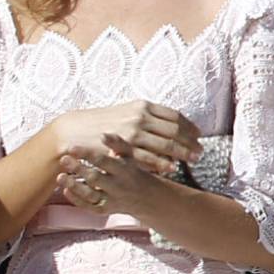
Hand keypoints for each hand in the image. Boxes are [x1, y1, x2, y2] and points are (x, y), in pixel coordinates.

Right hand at [45, 100, 196, 177]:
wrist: (73, 131)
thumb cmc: (99, 123)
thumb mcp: (124, 113)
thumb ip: (145, 117)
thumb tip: (165, 125)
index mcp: (142, 106)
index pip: (174, 115)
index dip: (189, 126)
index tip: (198, 135)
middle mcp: (140, 116)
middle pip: (175, 130)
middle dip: (190, 142)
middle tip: (200, 151)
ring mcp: (133, 132)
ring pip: (166, 144)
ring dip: (182, 153)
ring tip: (192, 160)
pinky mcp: (125, 148)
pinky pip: (149, 157)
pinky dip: (163, 163)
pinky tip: (172, 168)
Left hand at [57, 135, 169, 216]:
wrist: (147, 197)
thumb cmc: (132, 170)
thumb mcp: (129, 156)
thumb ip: (118, 144)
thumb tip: (103, 134)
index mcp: (124, 170)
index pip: (104, 161)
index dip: (88, 154)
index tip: (72, 147)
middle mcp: (118, 186)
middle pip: (95, 178)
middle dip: (78, 169)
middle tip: (63, 159)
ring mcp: (111, 199)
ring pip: (91, 195)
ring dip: (74, 186)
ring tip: (60, 176)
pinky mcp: (105, 210)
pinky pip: (89, 207)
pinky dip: (77, 200)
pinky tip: (65, 190)